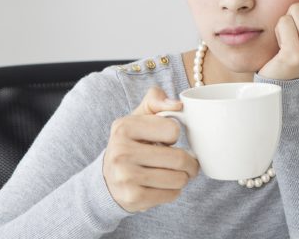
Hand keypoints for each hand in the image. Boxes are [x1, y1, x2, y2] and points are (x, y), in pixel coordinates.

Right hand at [103, 87, 199, 212]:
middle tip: (188, 162)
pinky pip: (171, 195)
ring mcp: (126, 177)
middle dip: (190, 162)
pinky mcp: (133, 198)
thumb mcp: (139, 117)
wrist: (107, 179)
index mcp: (124, 127)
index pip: (172, 129)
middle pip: (179, 158)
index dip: (173, 134)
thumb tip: (177, 105)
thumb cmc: (131, 142)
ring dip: (184, 177)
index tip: (166, 139)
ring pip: (179, 179)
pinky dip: (174, 191)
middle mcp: (121, 152)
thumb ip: (156, 100)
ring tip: (176, 173)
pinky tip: (164, 185)